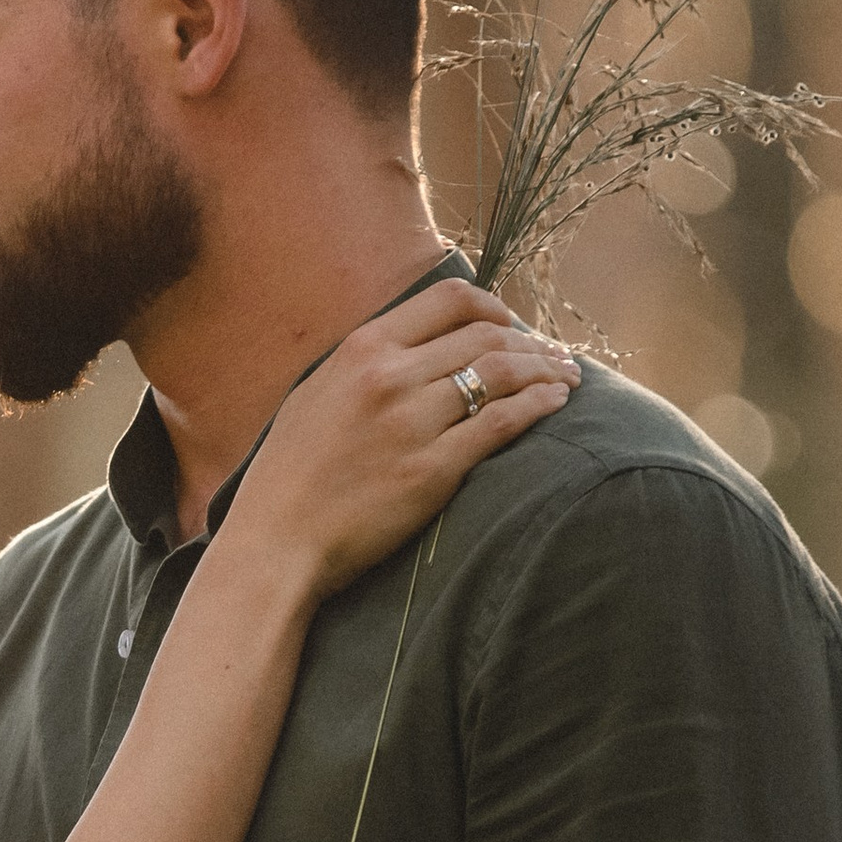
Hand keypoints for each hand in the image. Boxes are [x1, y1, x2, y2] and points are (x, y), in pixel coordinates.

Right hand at [227, 275, 577, 601]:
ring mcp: (412, 422)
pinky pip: (501, 424)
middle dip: (530, 341)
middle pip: (485, 335)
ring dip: (545, 369)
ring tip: (566, 377)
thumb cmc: (290, 474)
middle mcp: (389, 376)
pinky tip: (556, 404)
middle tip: (552, 355)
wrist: (275, 541)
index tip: (511, 323)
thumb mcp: (315, 394)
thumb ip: (363, 364)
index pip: (448, 300)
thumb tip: (415, 346)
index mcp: (361, 350)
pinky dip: (538, 406)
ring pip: (501, 374)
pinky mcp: (433, 470)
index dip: (493, 305)